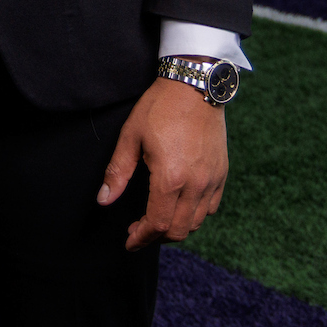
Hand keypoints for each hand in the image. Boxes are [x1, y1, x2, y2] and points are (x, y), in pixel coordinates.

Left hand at [95, 78, 228, 250]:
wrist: (195, 86)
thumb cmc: (159, 108)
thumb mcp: (131, 137)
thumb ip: (118, 172)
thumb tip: (104, 200)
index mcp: (170, 178)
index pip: (157, 223)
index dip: (141, 238)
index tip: (129, 241)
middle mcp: (195, 184)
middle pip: (179, 230)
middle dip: (156, 237)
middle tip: (138, 231)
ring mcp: (212, 179)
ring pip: (197, 222)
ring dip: (176, 228)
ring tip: (157, 220)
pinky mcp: (222, 172)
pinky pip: (211, 207)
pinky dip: (195, 215)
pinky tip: (180, 206)